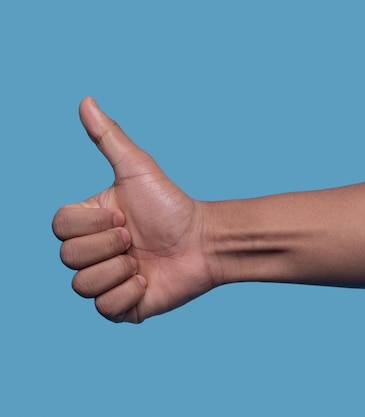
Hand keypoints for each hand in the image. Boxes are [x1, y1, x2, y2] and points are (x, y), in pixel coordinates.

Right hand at [53, 97, 214, 322]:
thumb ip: (108, 137)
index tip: (124, 215)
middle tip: (136, 238)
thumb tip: (86, 99)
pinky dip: (128, 294)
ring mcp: (107, 281)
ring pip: (81, 286)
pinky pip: (103, 309)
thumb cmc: (172, 205)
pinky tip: (148, 280)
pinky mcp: (124, 307)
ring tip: (143, 261)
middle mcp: (93, 253)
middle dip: (107, 246)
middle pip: (67, 258)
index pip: (59, 228)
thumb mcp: (138, 168)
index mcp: (88, 223)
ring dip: (117, 270)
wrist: (205, 240)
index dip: (91, 224)